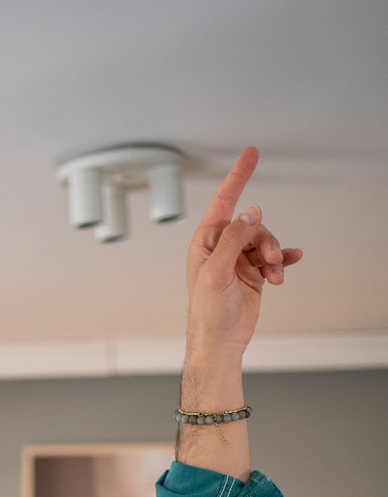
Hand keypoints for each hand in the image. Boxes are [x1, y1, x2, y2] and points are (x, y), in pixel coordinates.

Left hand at [186, 146, 302, 355]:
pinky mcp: (252, 274)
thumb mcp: (217, 272)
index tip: (251, 153)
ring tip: (275, 273)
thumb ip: (234, 239)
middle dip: (265, 239)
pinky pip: (272, 258)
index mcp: (206, 242)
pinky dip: (282, 261)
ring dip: (274, 255)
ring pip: (264, 242)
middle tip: (269, 259)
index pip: (224, 201)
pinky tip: (290, 263)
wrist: (220, 343)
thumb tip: (251, 212)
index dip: (238, 176)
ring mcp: (238, 260)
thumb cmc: (208, 312)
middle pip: (253, 225)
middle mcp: (221, 248)